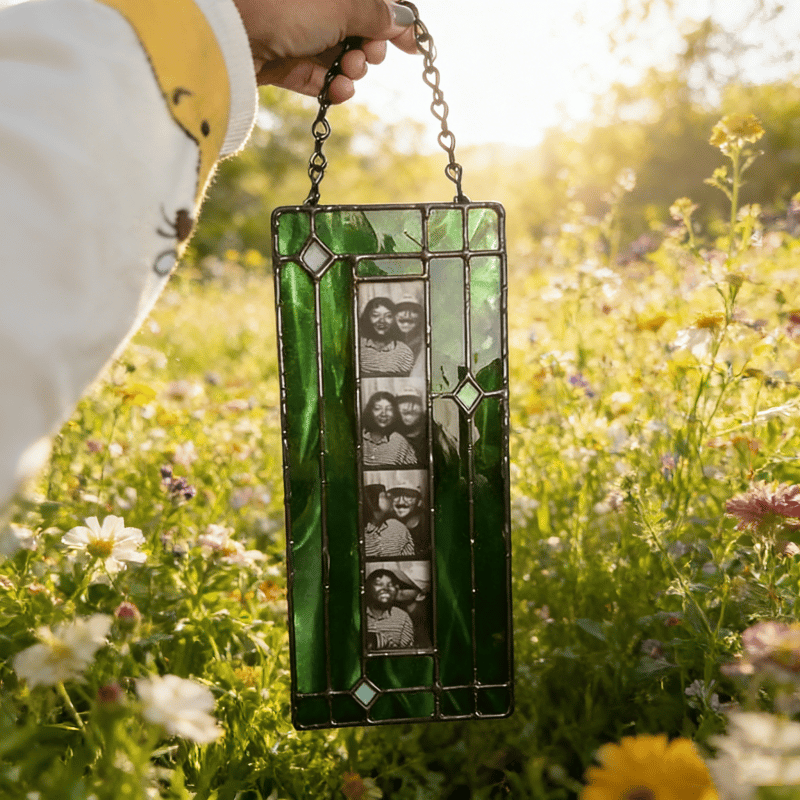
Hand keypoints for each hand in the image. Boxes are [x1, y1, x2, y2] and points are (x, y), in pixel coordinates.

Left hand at [231, 0, 417, 101]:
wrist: (230, 33)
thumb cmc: (285, 5)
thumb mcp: (344, 4)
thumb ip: (377, 13)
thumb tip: (402, 20)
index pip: (371, 2)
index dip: (395, 23)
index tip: (414, 47)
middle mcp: (312, 7)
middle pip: (357, 30)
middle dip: (371, 48)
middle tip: (369, 56)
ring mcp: (296, 35)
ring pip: (339, 57)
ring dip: (353, 70)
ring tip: (349, 72)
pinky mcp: (283, 64)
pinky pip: (317, 78)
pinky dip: (332, 87)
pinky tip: (338, 91)